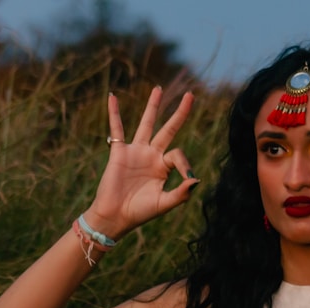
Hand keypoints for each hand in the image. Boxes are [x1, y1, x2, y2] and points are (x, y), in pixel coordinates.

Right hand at [84, 87, 198, 238]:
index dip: (185, 164)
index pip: (179, 154)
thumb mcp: (164, 203)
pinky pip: (117, 129)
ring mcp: (136, 151)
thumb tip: (196, 179)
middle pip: (169, 129)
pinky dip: (114, 113)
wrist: (115, 216)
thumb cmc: (140, 212)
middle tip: (191, 95)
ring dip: (153, 106)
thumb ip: (181, 193)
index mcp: (164, 167)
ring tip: (159, 89)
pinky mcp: (119, 152)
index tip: (188, 177)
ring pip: (147, 124)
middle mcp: (152, 156)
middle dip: (180, 113)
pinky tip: (113, 97)